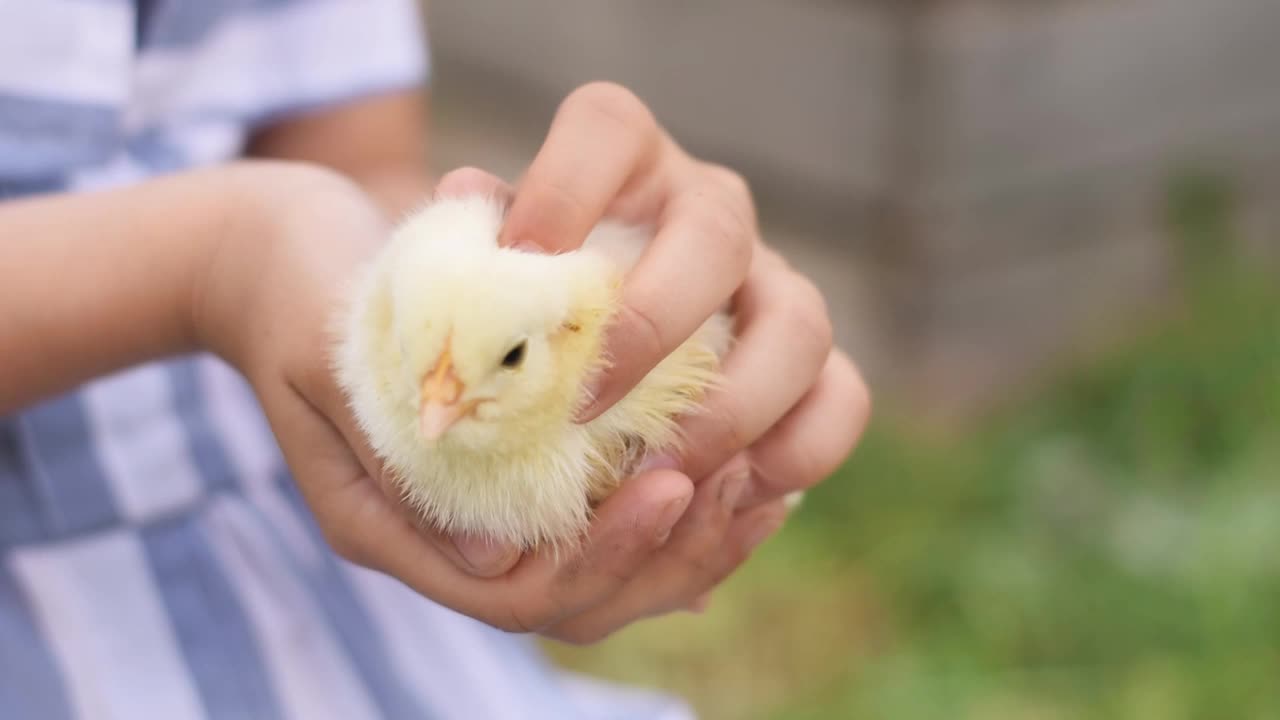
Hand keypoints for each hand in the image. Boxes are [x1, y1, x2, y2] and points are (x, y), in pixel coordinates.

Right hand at [191, 161, 798, 642]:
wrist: (277, 254)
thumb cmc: (299, 290)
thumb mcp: (331, 356)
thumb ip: (399, 453)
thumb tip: (502, 556)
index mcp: (387, 526)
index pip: (519, 591)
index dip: (605, 551)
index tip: (675, 481)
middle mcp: (441, 536)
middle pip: (574, 601)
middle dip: (663, 553)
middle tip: (732, 480)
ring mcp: (477, 510)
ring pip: (599, 572)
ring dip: (682, 540)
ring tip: (755, 486)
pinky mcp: (512, 470)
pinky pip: (601, 518)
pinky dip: (671, 510)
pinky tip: (736, 475)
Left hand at [489, 82, 869, 631]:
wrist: (583, 351)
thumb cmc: (523, 306)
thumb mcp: (484, 270)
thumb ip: (469, 245)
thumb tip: (463, 203)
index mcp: (623, 162)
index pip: (606, 127)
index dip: (564, 187)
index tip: (520, 265)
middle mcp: (709, 210)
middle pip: (719, 232)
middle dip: (656, 325)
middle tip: (588, 406)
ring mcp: (772, 282)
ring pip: (803, 324)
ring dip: (734, 409)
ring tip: (665, 473)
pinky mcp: (812, 361)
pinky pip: (843, 398)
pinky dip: (800, 451)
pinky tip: (734, 491)